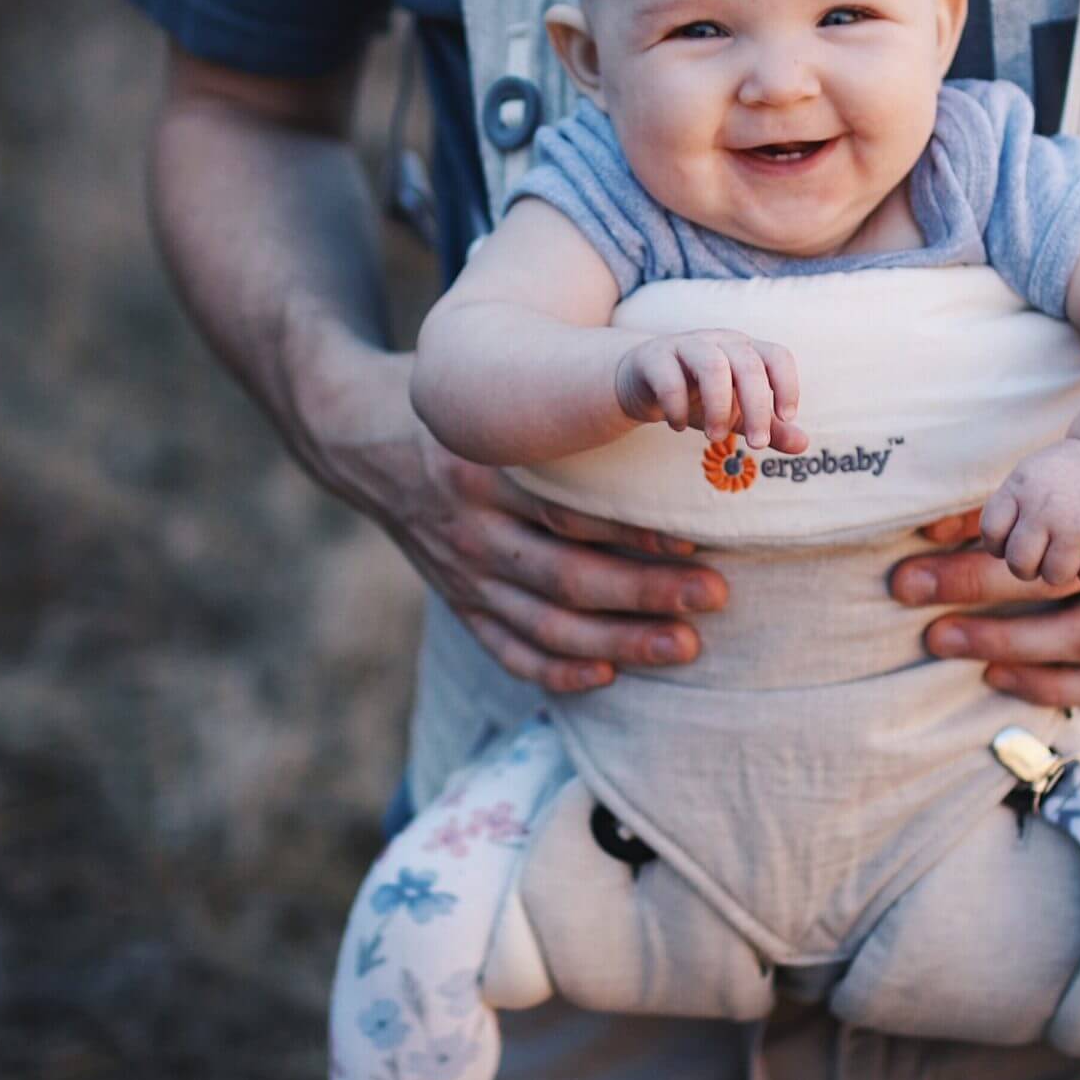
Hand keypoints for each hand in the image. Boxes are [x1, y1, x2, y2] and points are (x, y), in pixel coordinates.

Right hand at [313, 350, 727, 692]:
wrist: (364, 441)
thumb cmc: (462, 414)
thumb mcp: (500, 403)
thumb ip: (564, 420)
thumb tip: (667, 413)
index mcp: (484, 474)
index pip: (568, 515)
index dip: (634, 534)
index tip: (699, 536)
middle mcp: (471, 531)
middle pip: (567, 577)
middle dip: (646, 592)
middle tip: (715, 593)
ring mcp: (461, 574)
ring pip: (546, 624)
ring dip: (620, 640)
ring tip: (684, 643)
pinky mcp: (457, 601)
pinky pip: (506, 649)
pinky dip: (556, 671)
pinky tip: (607, 676)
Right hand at [614, 330, 809, 452]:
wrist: (642, 384)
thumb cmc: (698, 397)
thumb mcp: (736, 415)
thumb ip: (768, 428)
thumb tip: (803, 445)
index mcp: (745, 351)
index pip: (777, 356)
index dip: (788, 385)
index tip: (786, 418)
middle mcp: (719, 342)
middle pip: (748, 365)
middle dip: (757, 408)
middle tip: (756, 445)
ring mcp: (685, 345)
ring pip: (712, 366)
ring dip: (719, 407)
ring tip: (715, 438)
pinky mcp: (654, 357)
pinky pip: (669, 378)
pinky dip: (677, 408)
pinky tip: (678, 427)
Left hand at [889, 401, 1079, 706]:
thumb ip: (1042, 482)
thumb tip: (945, 519)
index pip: (1051, 543)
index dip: (978, 555)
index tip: (915, 552)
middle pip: (1060, 600)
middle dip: (977, 602)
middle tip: (911, 595)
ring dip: (1008, 649)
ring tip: (945, 640)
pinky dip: (1055, 687)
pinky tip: (1002, 677)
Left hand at [981, 438, 1079, 586]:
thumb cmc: (1061, 478)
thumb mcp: (1025, 480)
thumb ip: (1005, 511)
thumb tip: (977, 548)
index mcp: (1019, 489)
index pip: (991, 534)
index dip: (1001, 544)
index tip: (1018, 537)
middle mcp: (1045, 507)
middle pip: (1020, 564)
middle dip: (1029, 566)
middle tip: (1044, 552)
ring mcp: (1078, 524)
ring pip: (1055, 576)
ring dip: (1063, 568)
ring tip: (1073, 546)